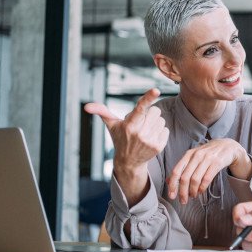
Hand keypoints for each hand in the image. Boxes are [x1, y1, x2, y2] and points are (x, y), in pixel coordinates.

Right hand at [84, 88, 168, 204]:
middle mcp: (140, 133)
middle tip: (141, 122)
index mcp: (129, 125)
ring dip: (154, 123)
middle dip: (150, 114)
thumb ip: (101, 112)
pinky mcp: (158, 146)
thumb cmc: (120, 138)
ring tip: (145, 130)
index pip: (140, 108)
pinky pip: (166, 130)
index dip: (148, 98)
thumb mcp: (111, 125)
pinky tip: (150, 137)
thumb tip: (86, 106)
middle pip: (155, 111)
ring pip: (161, 120)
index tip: (156, 90)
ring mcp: (150, 140)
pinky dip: (160, 131)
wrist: (129, 161)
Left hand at [167, 138, 251, 203]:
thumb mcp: (194, 158)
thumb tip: (168, 181)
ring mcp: (207, 159)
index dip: (172, 185)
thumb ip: (182, 168)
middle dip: (182, 192)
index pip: (176, 171)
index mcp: (188, 154)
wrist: (228, 146)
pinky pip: (206, 179)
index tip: (171, 196)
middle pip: (185, 177)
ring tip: (193, 196)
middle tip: (183, 201)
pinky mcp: (217, 163)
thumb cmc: (208, 154)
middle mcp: (196, 156)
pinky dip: (202, 188)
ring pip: (195, 179)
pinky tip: (201, 191)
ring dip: (193, 191)